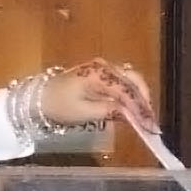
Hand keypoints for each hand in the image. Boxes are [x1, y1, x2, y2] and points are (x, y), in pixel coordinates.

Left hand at [40, 59, 157, 133]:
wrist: (39, 97)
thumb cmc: (59, 105)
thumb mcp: (84, 113)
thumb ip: (109, 111)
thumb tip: (130, 113)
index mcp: (99, 74)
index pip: (127, 90)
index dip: (140, 107)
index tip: (149, 124)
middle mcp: (104, 66)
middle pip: (133, 79)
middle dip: (144, 100)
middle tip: (150, 120)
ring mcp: (103, 68)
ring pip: (130, 79)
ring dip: (139, 96)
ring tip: (144, 116)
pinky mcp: (101, 73)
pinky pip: (122, 81)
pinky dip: (130, 93)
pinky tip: (133, 108)